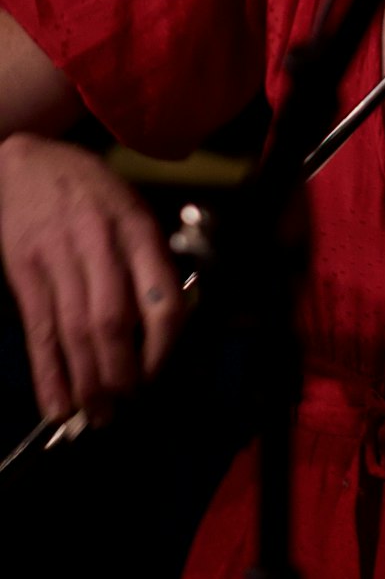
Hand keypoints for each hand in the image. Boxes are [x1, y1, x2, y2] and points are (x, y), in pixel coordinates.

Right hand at [0, 133, 185, 420]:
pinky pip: (38, 330)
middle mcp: (99, 243)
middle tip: (127, 405)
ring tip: (98, 416)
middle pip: (113, 319)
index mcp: (137, 227)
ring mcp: (58, 258)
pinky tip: (56, 406)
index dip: (163, 345)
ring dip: (88, 382)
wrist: (26, 163)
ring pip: (75, 331)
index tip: (160, 374)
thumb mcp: (132, 209)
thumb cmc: (92, 191)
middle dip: (122, 372)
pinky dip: (48, 373)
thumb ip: (149, 261)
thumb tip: (165, 326)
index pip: (160, 294)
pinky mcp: (24, 273)